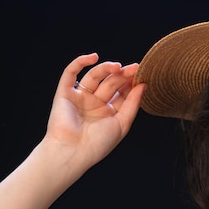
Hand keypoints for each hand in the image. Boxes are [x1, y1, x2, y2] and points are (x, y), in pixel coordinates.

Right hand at [44, 53, 145, 167]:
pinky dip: (80, 62)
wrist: (73, 151)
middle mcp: (95, 104)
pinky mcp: (65, 93)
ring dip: (106, 68)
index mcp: (108, 112)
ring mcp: (80, 97)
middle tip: (134, 68)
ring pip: (94, 76)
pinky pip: (70, 73)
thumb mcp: (122, 124)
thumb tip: (143, 85)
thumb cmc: (98, 143)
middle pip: (110, 83)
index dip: (131, 83)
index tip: (141, 75)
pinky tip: (93, 57)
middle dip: (122, 75)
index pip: (122, 93)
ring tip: (118, 67)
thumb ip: (133, 104)